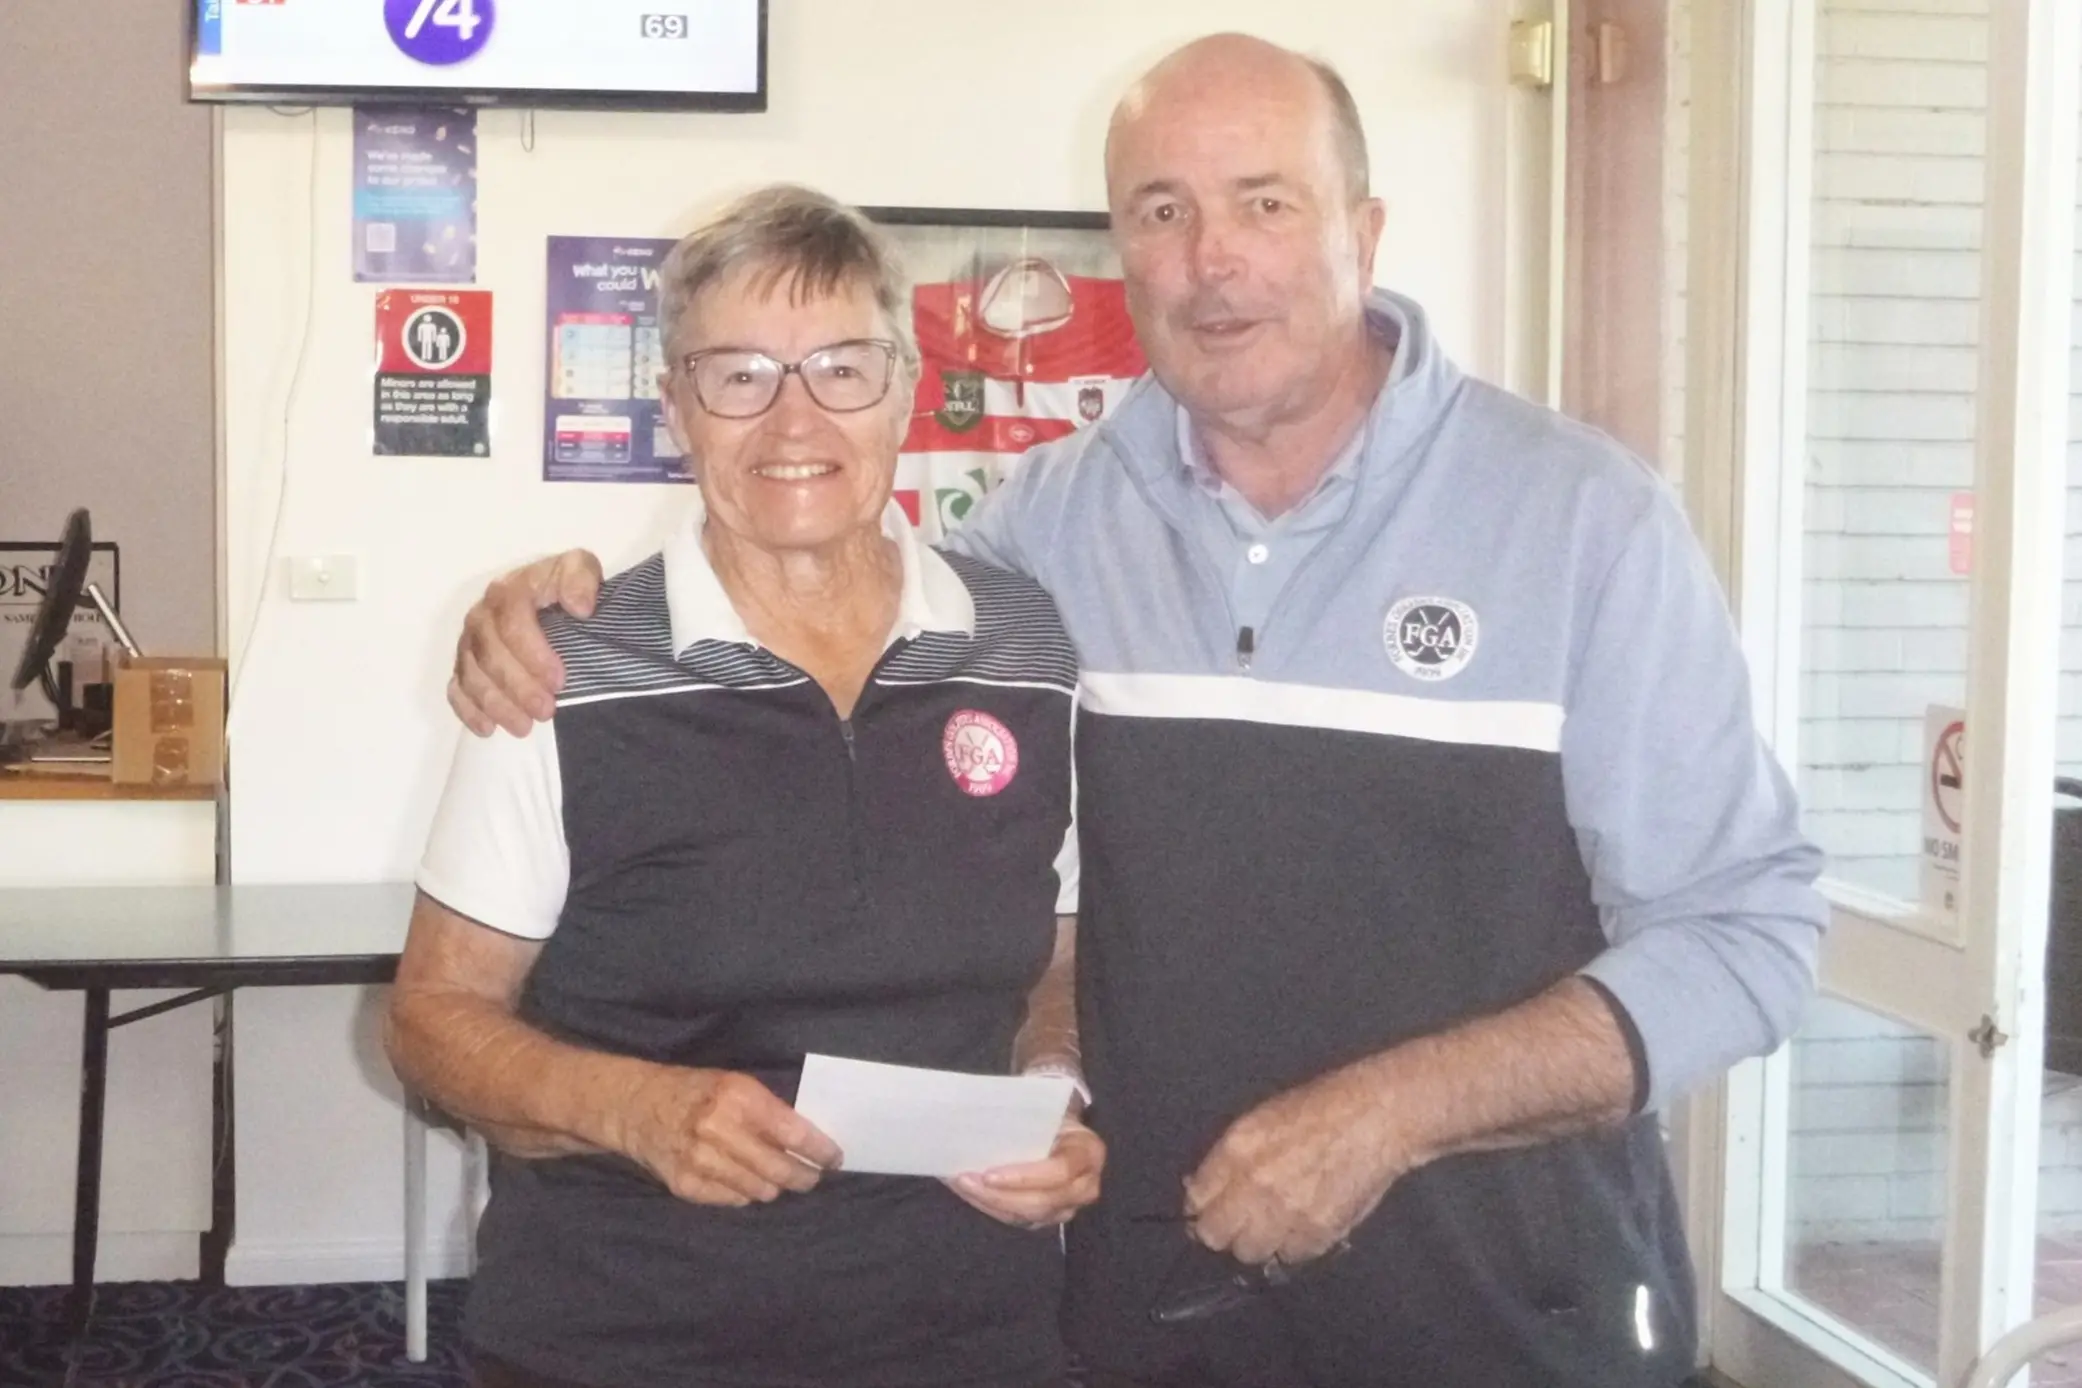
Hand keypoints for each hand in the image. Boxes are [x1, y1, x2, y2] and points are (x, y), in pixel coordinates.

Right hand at [448, 550, 604, 736]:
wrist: (552, 599)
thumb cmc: (567, 587)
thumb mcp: (581, 569)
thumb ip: (581, 577)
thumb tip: (580, 607)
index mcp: (508, 591)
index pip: (512, 622)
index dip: (533, 654)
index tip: (559, 681)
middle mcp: (482, 615)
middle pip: (489, 654)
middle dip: (517, 686)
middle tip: (546, 712)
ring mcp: (469, 641)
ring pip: (471, 675)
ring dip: (496, 704)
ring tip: (524, 727)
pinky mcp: (464, 664)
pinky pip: (456, 688)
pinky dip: (468, 711)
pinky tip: (488, 729)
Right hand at [621, 1067, 843, 1206]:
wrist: (638, 1106)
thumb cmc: (697, 1091)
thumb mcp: (736, 1084)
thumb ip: (770, 1111)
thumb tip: (810, 1142)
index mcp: (738, 1098)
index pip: (794, 1134)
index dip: (820, 1151)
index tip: (835, 1159)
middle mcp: (719, 1130)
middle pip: (780, 1170)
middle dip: (805, 1177)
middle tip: (813, 1177)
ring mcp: (700, 1161)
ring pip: (760, 1191)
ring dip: (775, 1187)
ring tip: (778, 1178)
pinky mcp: (686, 1185)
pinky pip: (733, 1200)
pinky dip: (745, 1193)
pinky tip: (744, 1179)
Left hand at [946, 1116, 1104, 1229]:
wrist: (1062, 1130)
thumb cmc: (1051, 1115)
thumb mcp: (1046, 1109)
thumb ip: (1024, 1117)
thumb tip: (980, 1118)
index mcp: (1089, 1153)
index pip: (1060, 1172)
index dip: (1024, 1177)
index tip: (989, 1174)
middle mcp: (1084, 1187)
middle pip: (1042, 1202)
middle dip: (1000, 1195)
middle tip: (965, 1180)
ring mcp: (1067, 1207)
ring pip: (1027, 1216)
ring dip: (990, 1202)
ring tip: (963, 1185)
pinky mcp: (1047, 1217)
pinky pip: (1018, 1219)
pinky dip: (991, 1207)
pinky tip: (970, 1193)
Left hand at [1184, 1056, 1420, 1266]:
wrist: (1375, 1118)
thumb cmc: (1317, 1110)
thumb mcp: (1261, 1121)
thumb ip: (1228, 1159)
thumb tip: (1200, 1190)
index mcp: (1237, 1148)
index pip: (1197, 1200)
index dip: (1201, 1209)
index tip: (1211, 1210)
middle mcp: (1255, 1184)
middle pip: (1215, 1236)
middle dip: (1223, 1232)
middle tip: (1240, 1222)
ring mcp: (1286, 1212)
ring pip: (1250, 1253)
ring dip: (1258, 1243)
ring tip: (1275, 1225)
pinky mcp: (1317, 1234)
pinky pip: (1290, 1257)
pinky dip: (1293, 1247)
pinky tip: (1304, 1225)